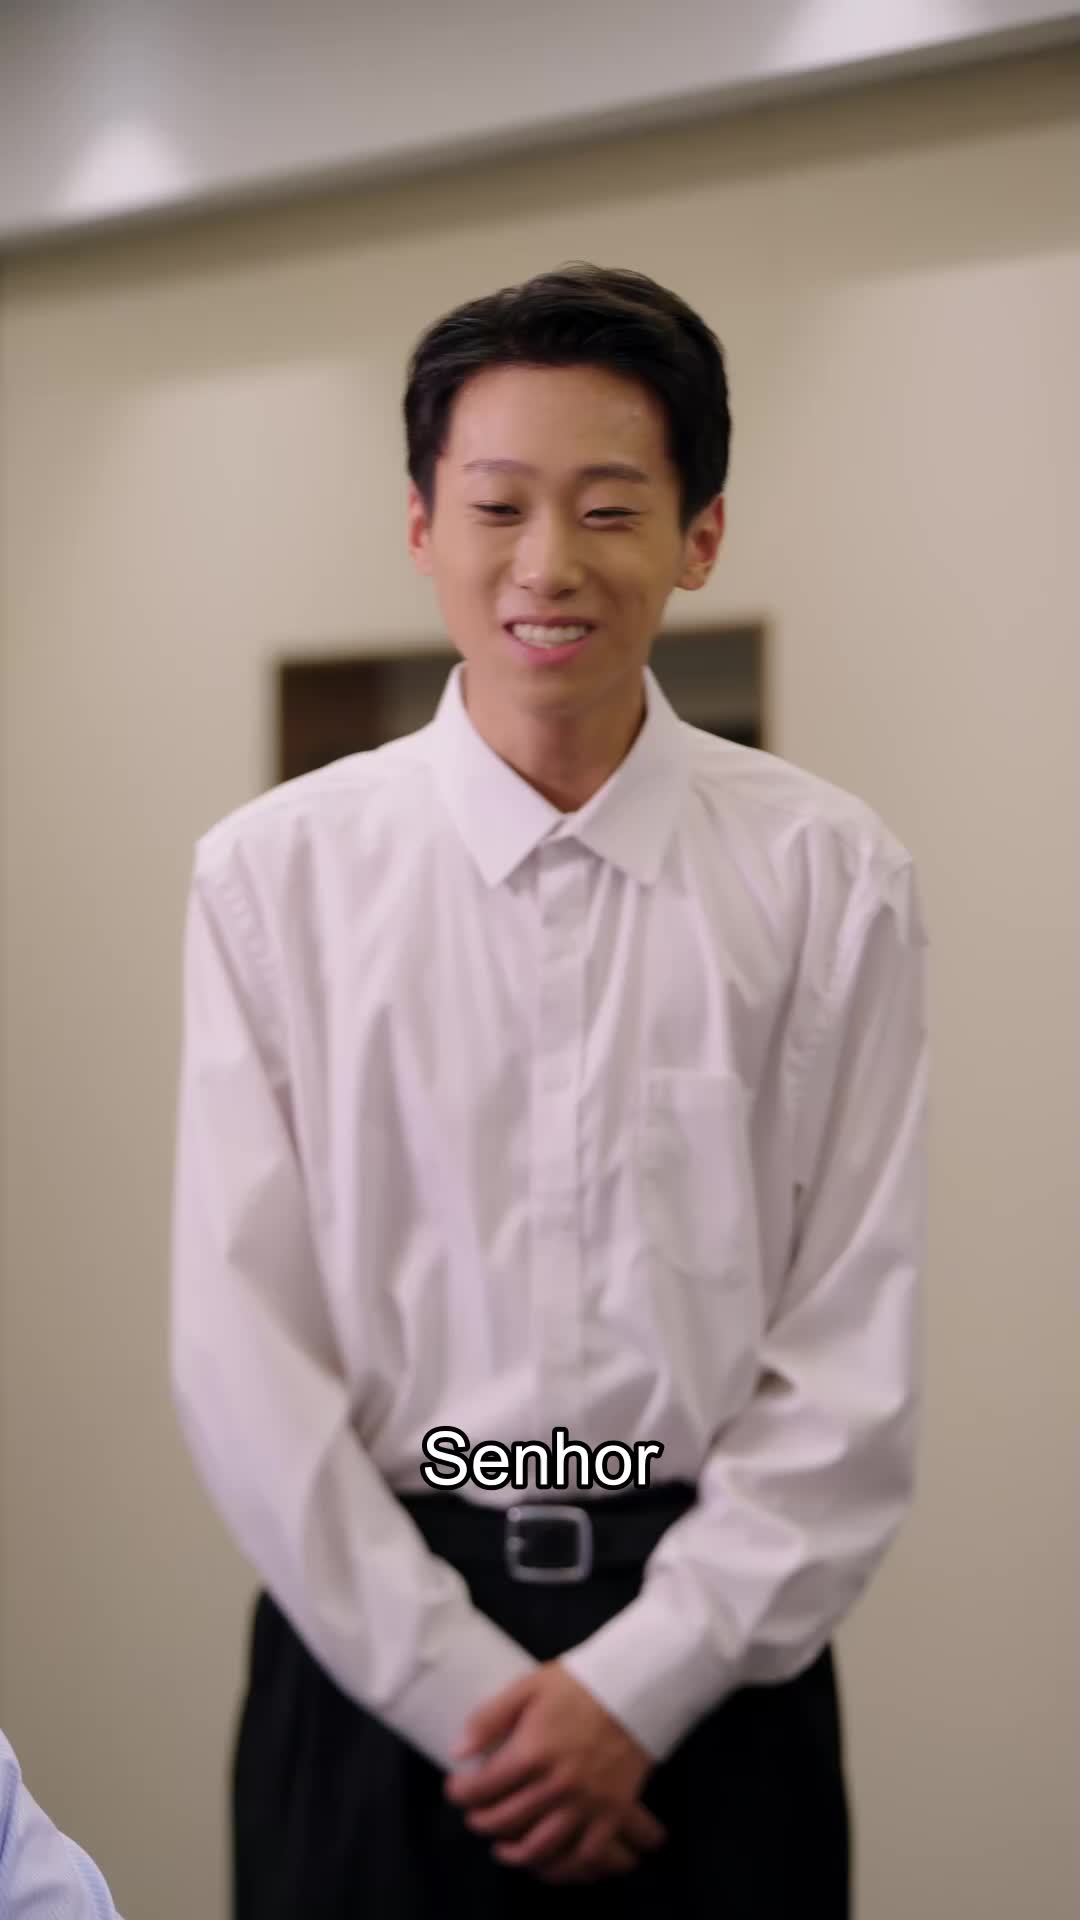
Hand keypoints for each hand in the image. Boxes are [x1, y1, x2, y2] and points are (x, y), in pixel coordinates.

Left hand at [445, 1662, 666, 1883]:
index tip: (457, 1789)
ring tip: (503, 1848)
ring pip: (541, 1847)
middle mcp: (556, 1784)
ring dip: (515, 1854)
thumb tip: (458, 1751)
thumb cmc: (578, 1685)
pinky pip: (586, 1856)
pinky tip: (549, 1864)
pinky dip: (565, 1868)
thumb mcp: (528, 1687)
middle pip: (506, 1820)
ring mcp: (586, 1803)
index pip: (483, 1787)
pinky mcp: (612, 1813)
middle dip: (482, 1822)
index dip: (461, 1793)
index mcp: (532, 1752)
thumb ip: (489, 1717)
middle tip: (476, 1816)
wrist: (634, 1687)